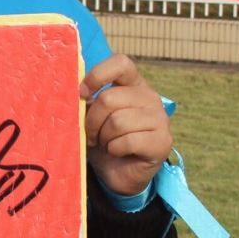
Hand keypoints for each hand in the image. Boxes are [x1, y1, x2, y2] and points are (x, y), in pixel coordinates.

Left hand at [81, 55, 172, 196]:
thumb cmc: (104, 140)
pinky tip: (117, 152)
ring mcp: (160, 118)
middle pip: (110, 98)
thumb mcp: (92, 117)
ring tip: (105, 143)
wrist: (118, 173)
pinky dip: (115, 149)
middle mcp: (149, 97)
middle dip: (92, 120)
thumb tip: (75, 93)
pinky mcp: (163, 141)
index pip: (120, 63)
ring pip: (118, 121)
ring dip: (104, 137)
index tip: (81, 94)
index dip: (97, 75)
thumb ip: (87, 102)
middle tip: (92, 134)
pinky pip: (129, 141)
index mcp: (133, 84)